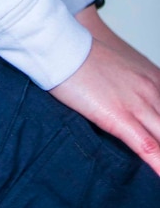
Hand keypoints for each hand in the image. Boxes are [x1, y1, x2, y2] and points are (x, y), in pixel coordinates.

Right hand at [51, 22, 159, 175]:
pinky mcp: (119, 116)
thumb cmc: (80, 55)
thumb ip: (131, 87)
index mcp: (152, 79)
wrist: (59, 43)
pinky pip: (149, 148)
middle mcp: (151, 91)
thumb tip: (132, 106)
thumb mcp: (117, 67)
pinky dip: (159, 164)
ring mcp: (137, 104)